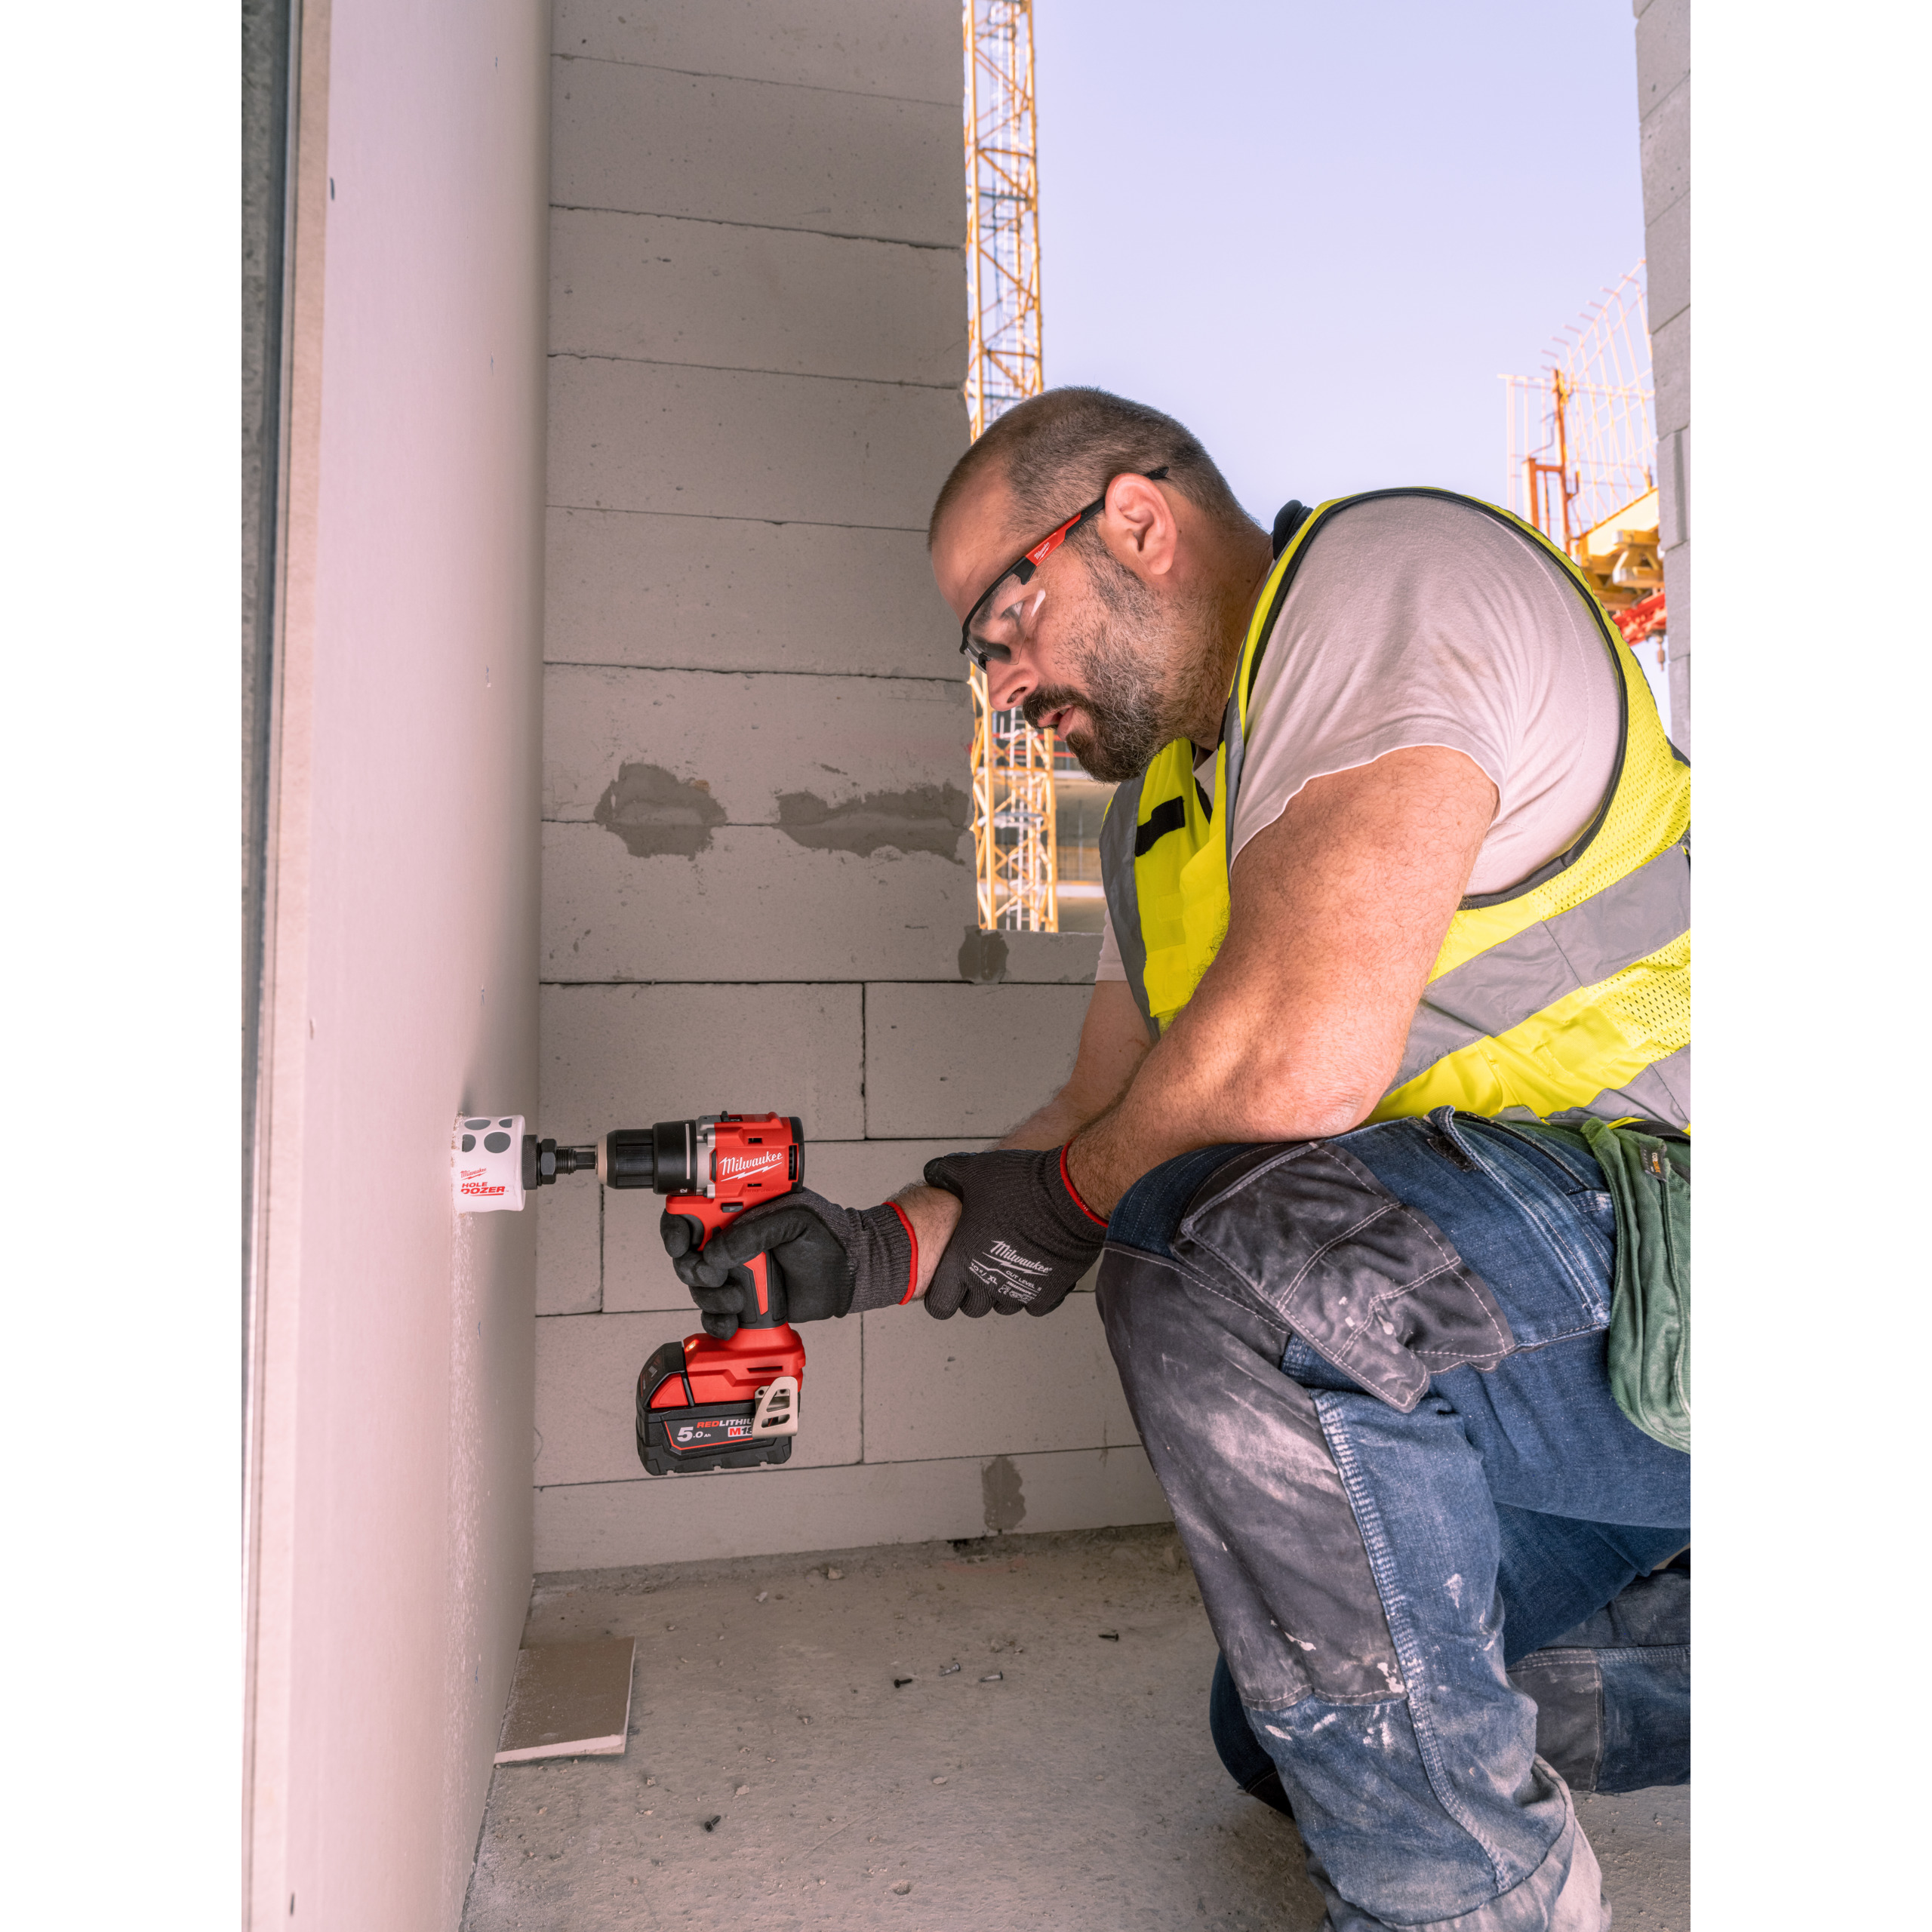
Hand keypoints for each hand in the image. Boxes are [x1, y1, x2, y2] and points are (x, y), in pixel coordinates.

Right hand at [660, 1187, 915, 1337]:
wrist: (850, 1273)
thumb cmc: (828, 1235)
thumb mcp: (794, 1218)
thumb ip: (755, 1231)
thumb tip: (716, 1253)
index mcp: (739, 1211)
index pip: (692, 1212)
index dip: (676, 1227)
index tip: (680, 1243)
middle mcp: (731, 1241)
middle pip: (686, 1254)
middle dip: (691, 1267)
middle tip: (714, 1274)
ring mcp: (736, 1272)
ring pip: (698, 1287)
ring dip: (711, 1296)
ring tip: (740, 1297)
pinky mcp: (743, 1302)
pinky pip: (714, 1315)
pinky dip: (717, 1321)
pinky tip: (733, 1320)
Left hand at [920, 1147, 1107, 1318]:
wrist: (1069, 1196)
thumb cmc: (1020, 1185)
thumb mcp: (975, 1171)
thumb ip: (949, 1173)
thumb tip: (933, 1171)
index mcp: (963, 1261)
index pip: (940, 1304)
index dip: (941, 1294)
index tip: (949, 1283)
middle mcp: (988, 1283)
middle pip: (973, 1308)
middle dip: (973, 1293)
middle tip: (980, 1267)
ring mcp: (1019, 1291)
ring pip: (1003, 1307)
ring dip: (1003, 1291)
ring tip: (1008, 1265)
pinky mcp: (1048, 1292)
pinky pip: (1034, 1305)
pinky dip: (1032, 1292)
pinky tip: (1033, 1270)